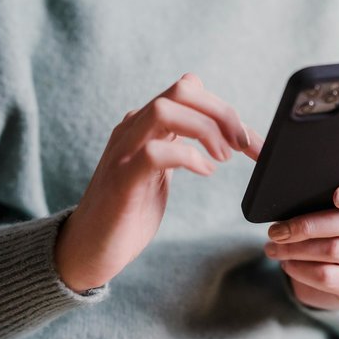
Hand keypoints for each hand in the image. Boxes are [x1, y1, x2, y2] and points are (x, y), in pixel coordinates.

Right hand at [55, 73, 261, 291]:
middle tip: (243, 145)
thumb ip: (179, 147)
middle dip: (222, 113)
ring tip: (223, 159)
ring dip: (206, 130)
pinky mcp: (122, 181)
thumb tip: (215, 131)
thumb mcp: (159, 172)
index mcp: (144, 126)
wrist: (88, 249)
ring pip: (166, 110)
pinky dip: (188, 157)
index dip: (225, 109)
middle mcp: (132, 130)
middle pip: (182, 90)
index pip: (189, 90)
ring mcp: (124, 153)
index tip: (249, 141)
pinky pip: (155, 152)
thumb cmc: (128, 213)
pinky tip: (204, 172)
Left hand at [264, 174, 338, 309]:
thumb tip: (255, 152)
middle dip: (306, 225)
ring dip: (295, 249)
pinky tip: (287, 263)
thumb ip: (294, 180)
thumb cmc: (317, 230)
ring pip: (334, 250)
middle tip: (275, 230)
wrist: (329, 276)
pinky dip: (299, 268)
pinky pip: (327, 275)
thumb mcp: (311, 204)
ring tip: (272, 246)